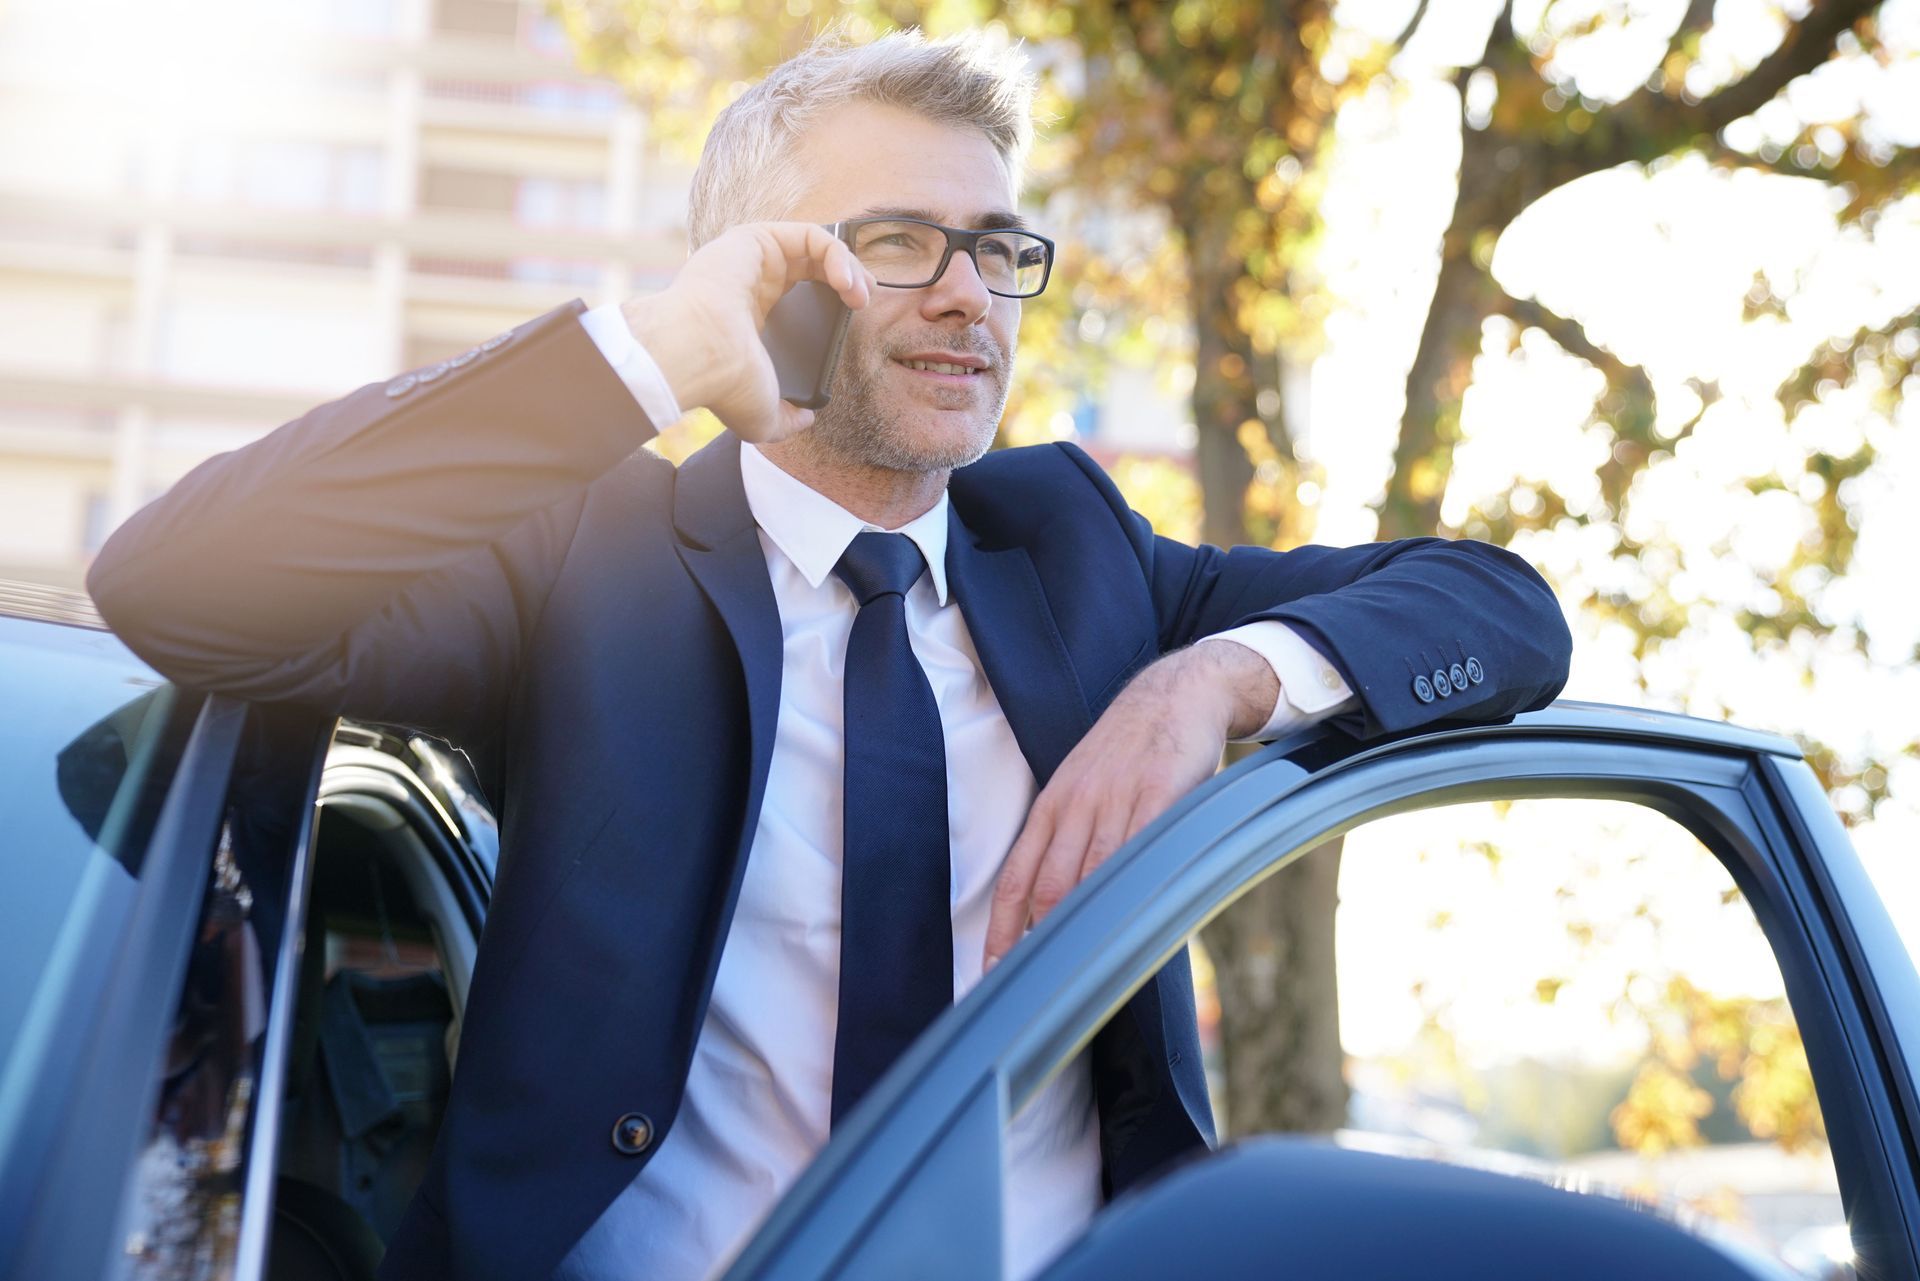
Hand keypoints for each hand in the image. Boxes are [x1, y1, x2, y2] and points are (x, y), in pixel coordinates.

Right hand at [621, 222, 876, 442]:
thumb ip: (787, 418)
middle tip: (865, 300)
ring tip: (861, 293)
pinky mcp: (754, 239)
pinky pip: (809, 235)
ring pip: (814, 246)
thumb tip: (805, 420)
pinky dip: (836, 254)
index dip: (835, 299)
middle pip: (813, 265)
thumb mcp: (765, 416)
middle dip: (849, 277)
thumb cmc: (725, 385)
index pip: (800, 294)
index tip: (855, 317)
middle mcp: (750, 281)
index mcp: (751, 315)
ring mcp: (751, 258)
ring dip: (847, 265)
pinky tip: (847, 282)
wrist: (700, 358)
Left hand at [983, 642, 1280, 970]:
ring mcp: (1118, 799)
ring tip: (1082, 974)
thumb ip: (1073, 840)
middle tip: (1037, 988)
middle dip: (1040, 942)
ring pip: (1093, 876)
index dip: (1001, 930)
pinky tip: (1133, 921)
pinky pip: (1142, 850)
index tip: (992, 973)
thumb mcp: (1086, 785)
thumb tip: (1059, 905)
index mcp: (1054, 806)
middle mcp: (1078, 805)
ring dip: (1086, 926)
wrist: (1177, 692)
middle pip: (1050, 887)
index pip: (1017, 878)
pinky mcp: (1161, 794)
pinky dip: (1135, 889)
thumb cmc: (1130, 749)